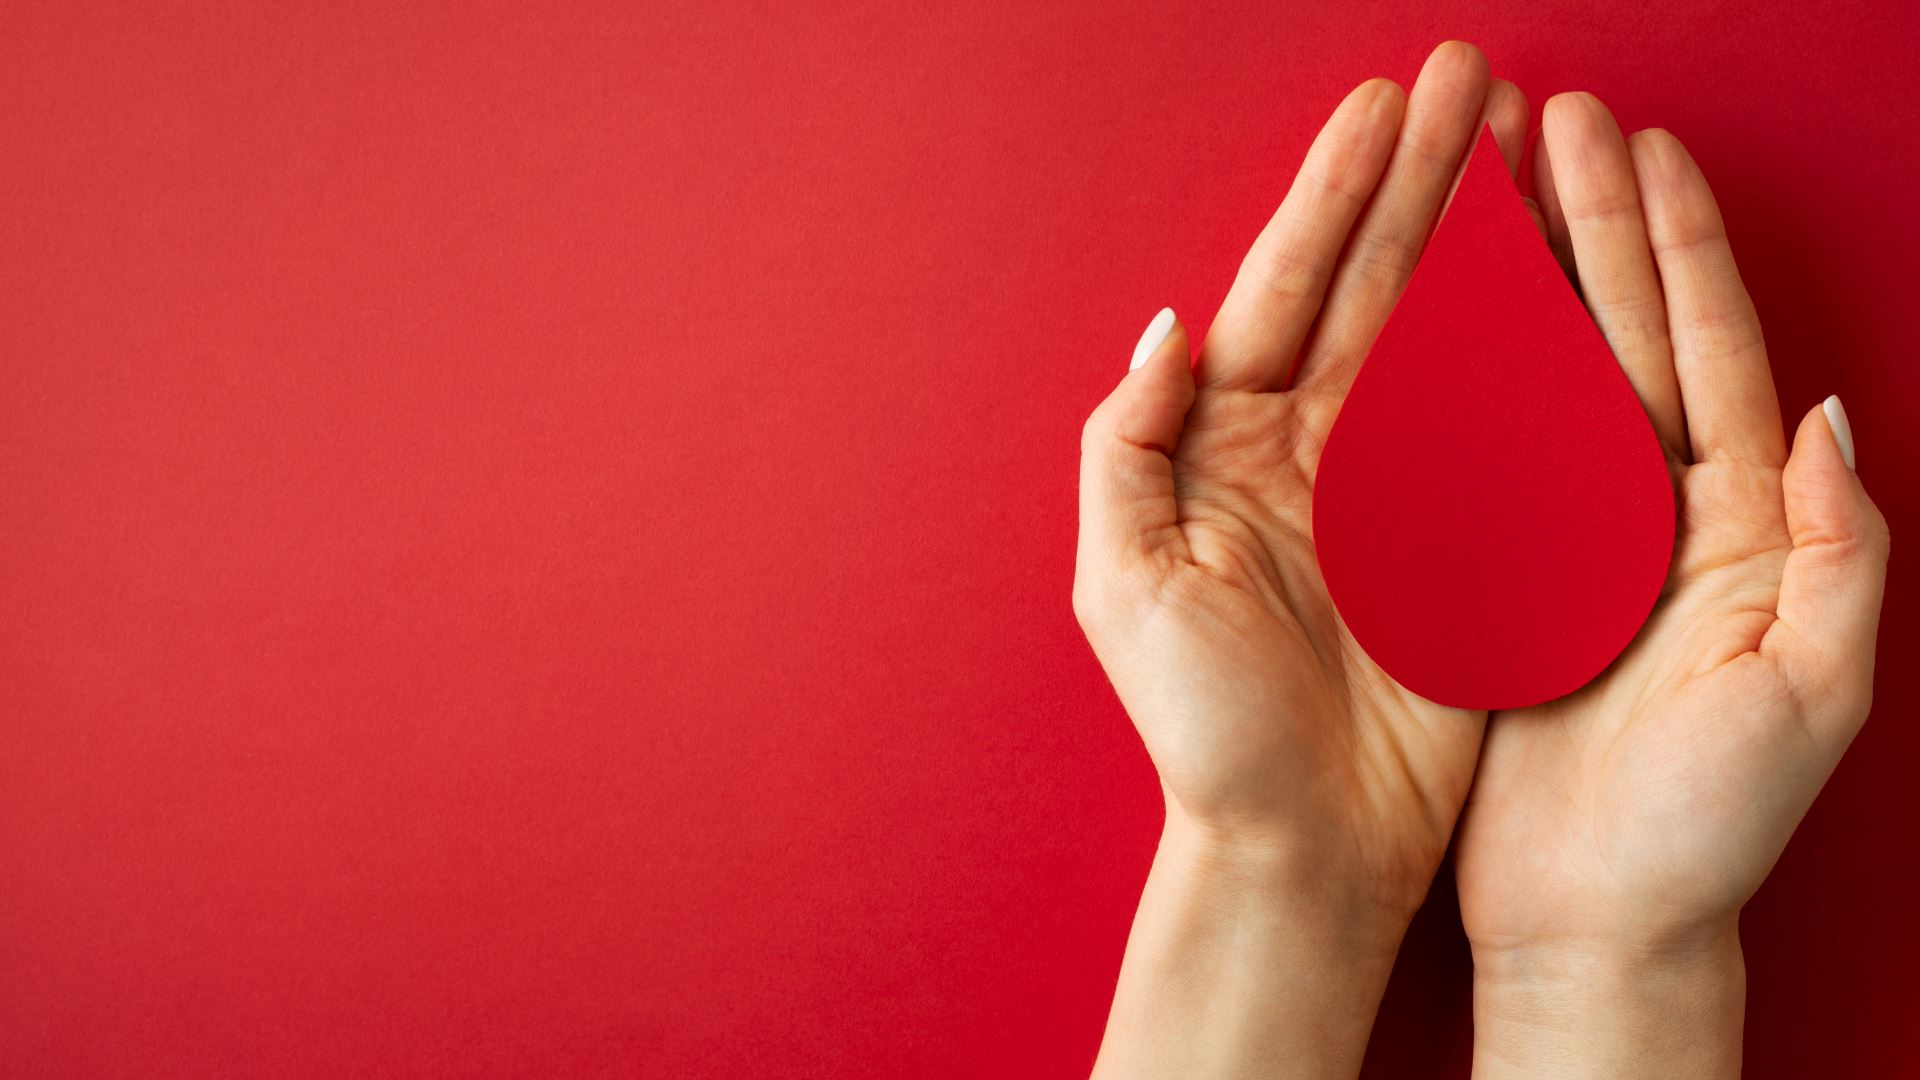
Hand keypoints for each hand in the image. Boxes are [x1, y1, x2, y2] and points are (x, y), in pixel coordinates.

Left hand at [1079, 43, 1527, 1078]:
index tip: (1379, 110)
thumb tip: (1167, 326)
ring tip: (1520, 142)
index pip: (1285, 293)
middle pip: (1375, 285)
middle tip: (1472, 81)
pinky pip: (1504, 420)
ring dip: (1480, 235)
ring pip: (1445, 330)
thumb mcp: (1124, 586)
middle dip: (1420, 182)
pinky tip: (1555, 269)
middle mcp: (1310, 449)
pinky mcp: (1461, 536)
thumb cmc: (1201, 731)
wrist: (1300, 845)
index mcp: (1225, 449)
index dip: (1332, 198)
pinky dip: (1533, 343)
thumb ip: (1130, 447)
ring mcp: (1391, 488)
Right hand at [1453, 92, 1889, 1078]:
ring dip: (1525, 275)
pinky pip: (1476, 454)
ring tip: (1496, 181)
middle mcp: (1658, 516)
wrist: (1598, 924)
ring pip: (1548, 377)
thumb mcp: (1807, 698)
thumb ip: (1837, 555)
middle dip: (1596, 222)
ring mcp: (1575, 541)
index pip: (1712, 354)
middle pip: (1628, 336)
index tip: (1641, 151)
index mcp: (1741, 527)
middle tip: (1556, 118)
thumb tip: (1831, 418)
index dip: (1678, 248)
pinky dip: (1459, 375)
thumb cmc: (1703, 828)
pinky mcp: (1502, 579)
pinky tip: (1433, 313)